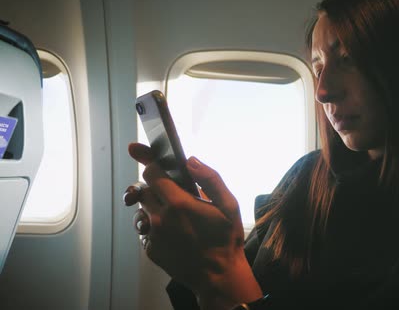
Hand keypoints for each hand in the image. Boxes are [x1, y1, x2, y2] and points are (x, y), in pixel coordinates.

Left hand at [124, 142, 261, 308]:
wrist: (218, 276)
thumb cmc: (226, 239)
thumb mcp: (229, 205)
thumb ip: (210, 178)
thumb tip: (190, 161)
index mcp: (179, 203)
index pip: (152, 173)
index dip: (149, 162)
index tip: (140, 152)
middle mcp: (160, 218)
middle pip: (144, 189)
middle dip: (155, 186)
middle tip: (172, 192)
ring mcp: (152, 235)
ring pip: (142, 209)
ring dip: (153, 206)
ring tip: (174, 214)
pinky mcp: (150, 249)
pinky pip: (145, 229)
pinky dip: (155, 225)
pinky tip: (174, 232)